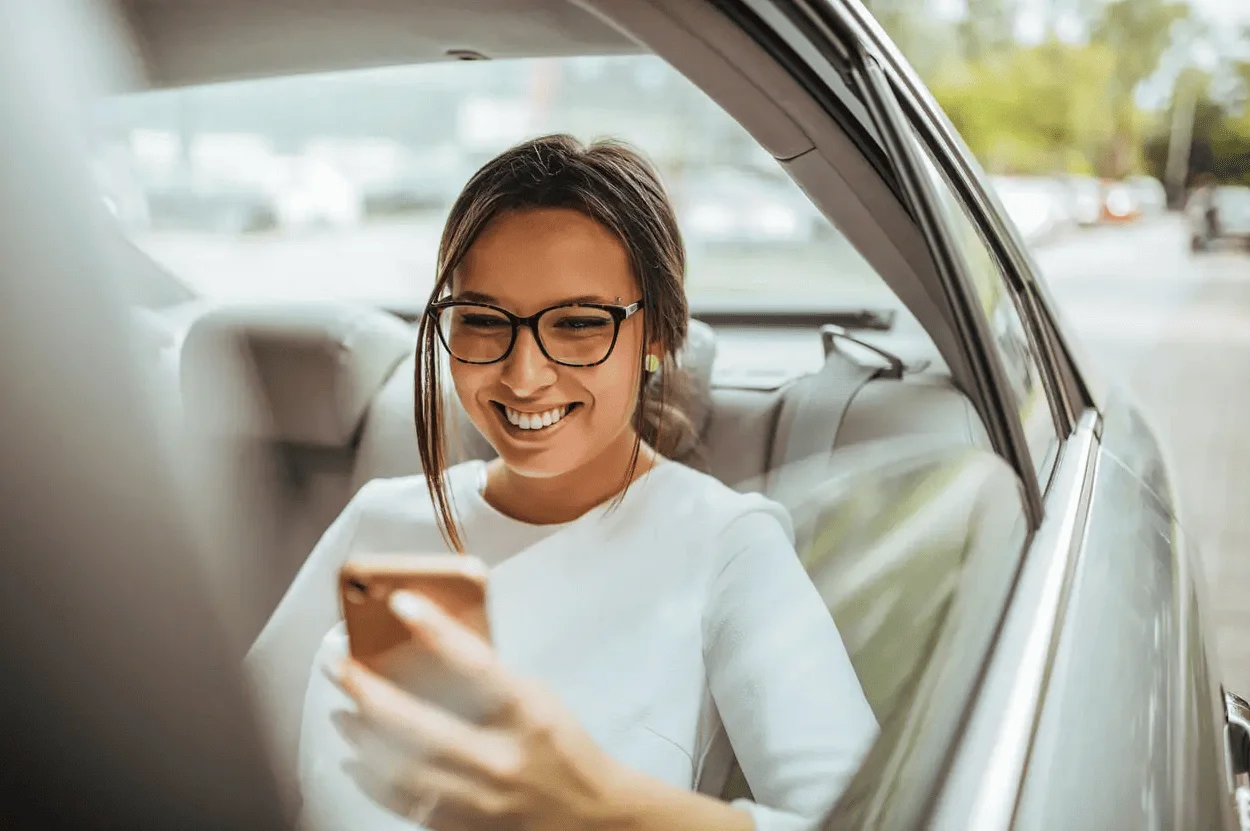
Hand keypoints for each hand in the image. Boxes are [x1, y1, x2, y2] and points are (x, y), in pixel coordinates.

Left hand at [328, 591, 625, 830]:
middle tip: (340, 665)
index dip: (436, 631)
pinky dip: (373, 779)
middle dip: (369, 691)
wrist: (590, 816)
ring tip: (342, 708)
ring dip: (363, 735)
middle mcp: (502, 759)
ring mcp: (481, 799)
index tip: (401, 603)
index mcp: (528, 715)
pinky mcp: (465, 826)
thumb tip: (429, 648)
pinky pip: (405, 803)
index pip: (476, 665)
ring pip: (402, 768)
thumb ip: (490, 677)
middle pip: (420, 724)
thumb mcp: (538, 697)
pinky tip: (356, 758)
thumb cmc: (562, 748)